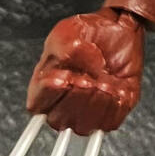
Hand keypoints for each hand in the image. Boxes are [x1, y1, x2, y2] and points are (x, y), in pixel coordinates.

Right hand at [27, 7, 144, 134]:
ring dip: (97, 102)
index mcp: (44, 86)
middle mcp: (63, 104)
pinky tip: (117, 87)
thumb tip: (82, 68)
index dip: (51, 93)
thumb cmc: (87, 33)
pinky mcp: (112, 113)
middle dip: (76, 98)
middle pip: (59, 120)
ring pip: (84, 126)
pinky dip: (116, 105)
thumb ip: (67, 50)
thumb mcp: (68, 32)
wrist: (117, 29)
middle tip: (88, 78)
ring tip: (105, 80)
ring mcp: (87, 112)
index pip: (37, 106)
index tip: (65, 76)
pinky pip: (110, 123)